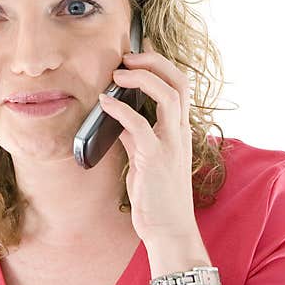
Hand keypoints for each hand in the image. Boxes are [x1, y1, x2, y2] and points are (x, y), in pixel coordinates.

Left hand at [98, 37, 196, 244]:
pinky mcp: (155, 159)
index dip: (160, 64)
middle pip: (179, 81)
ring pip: (168, 96)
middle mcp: (180, 132)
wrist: (169, 229)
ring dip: (142, 78)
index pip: (180, 84)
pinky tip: (104, 103)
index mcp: (180, 129)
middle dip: (153, 61)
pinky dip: (120, 109)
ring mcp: (171, 144)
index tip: (137, 55)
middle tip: (127, 57)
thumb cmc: (158, 195)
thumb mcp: (146, 158)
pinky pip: (139, 125)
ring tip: (118, 74)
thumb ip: (136, 135)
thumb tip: (118, 117)